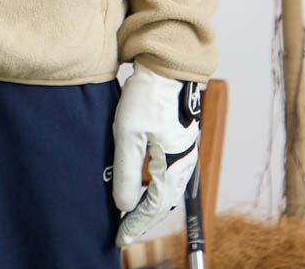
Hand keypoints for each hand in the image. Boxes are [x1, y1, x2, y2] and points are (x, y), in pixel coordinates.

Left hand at [111, 62, 200, 247]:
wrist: (166, 66)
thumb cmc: (147, 97)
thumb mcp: (129, 134)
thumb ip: (127, 172)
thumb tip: (124, 206)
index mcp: (173, 166)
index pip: (154, 208)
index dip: (136, 225)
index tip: (119, 239)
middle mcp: (184, 163)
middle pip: (165, 203)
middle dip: (145, 219)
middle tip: (124, 231)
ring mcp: (185, 151)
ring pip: (169, 189)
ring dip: (152, 205)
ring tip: (132, 212)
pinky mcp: (181, 140)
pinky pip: (170, 174)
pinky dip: (157, 187)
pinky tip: (145, 183)